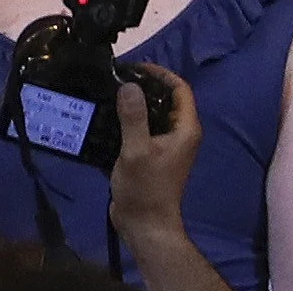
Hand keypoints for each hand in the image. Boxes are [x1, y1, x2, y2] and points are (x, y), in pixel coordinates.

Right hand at [107, 65, 202, 239]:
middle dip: (144, 85)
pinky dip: (129, 118)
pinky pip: (144, 127)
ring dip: (135, 102)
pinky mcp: (152, 154)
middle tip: (116, 77)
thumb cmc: (146, 188)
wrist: (145, 224)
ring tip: (108, 92)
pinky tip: (107, 116)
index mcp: (185, 130)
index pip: (180, 89)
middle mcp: (180, 134)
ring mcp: (166, 145)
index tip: (134, 67)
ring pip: (154, 113)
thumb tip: (129, 85)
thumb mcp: (136, 150)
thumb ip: (134, 116)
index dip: (161, 73)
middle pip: (167, 99)